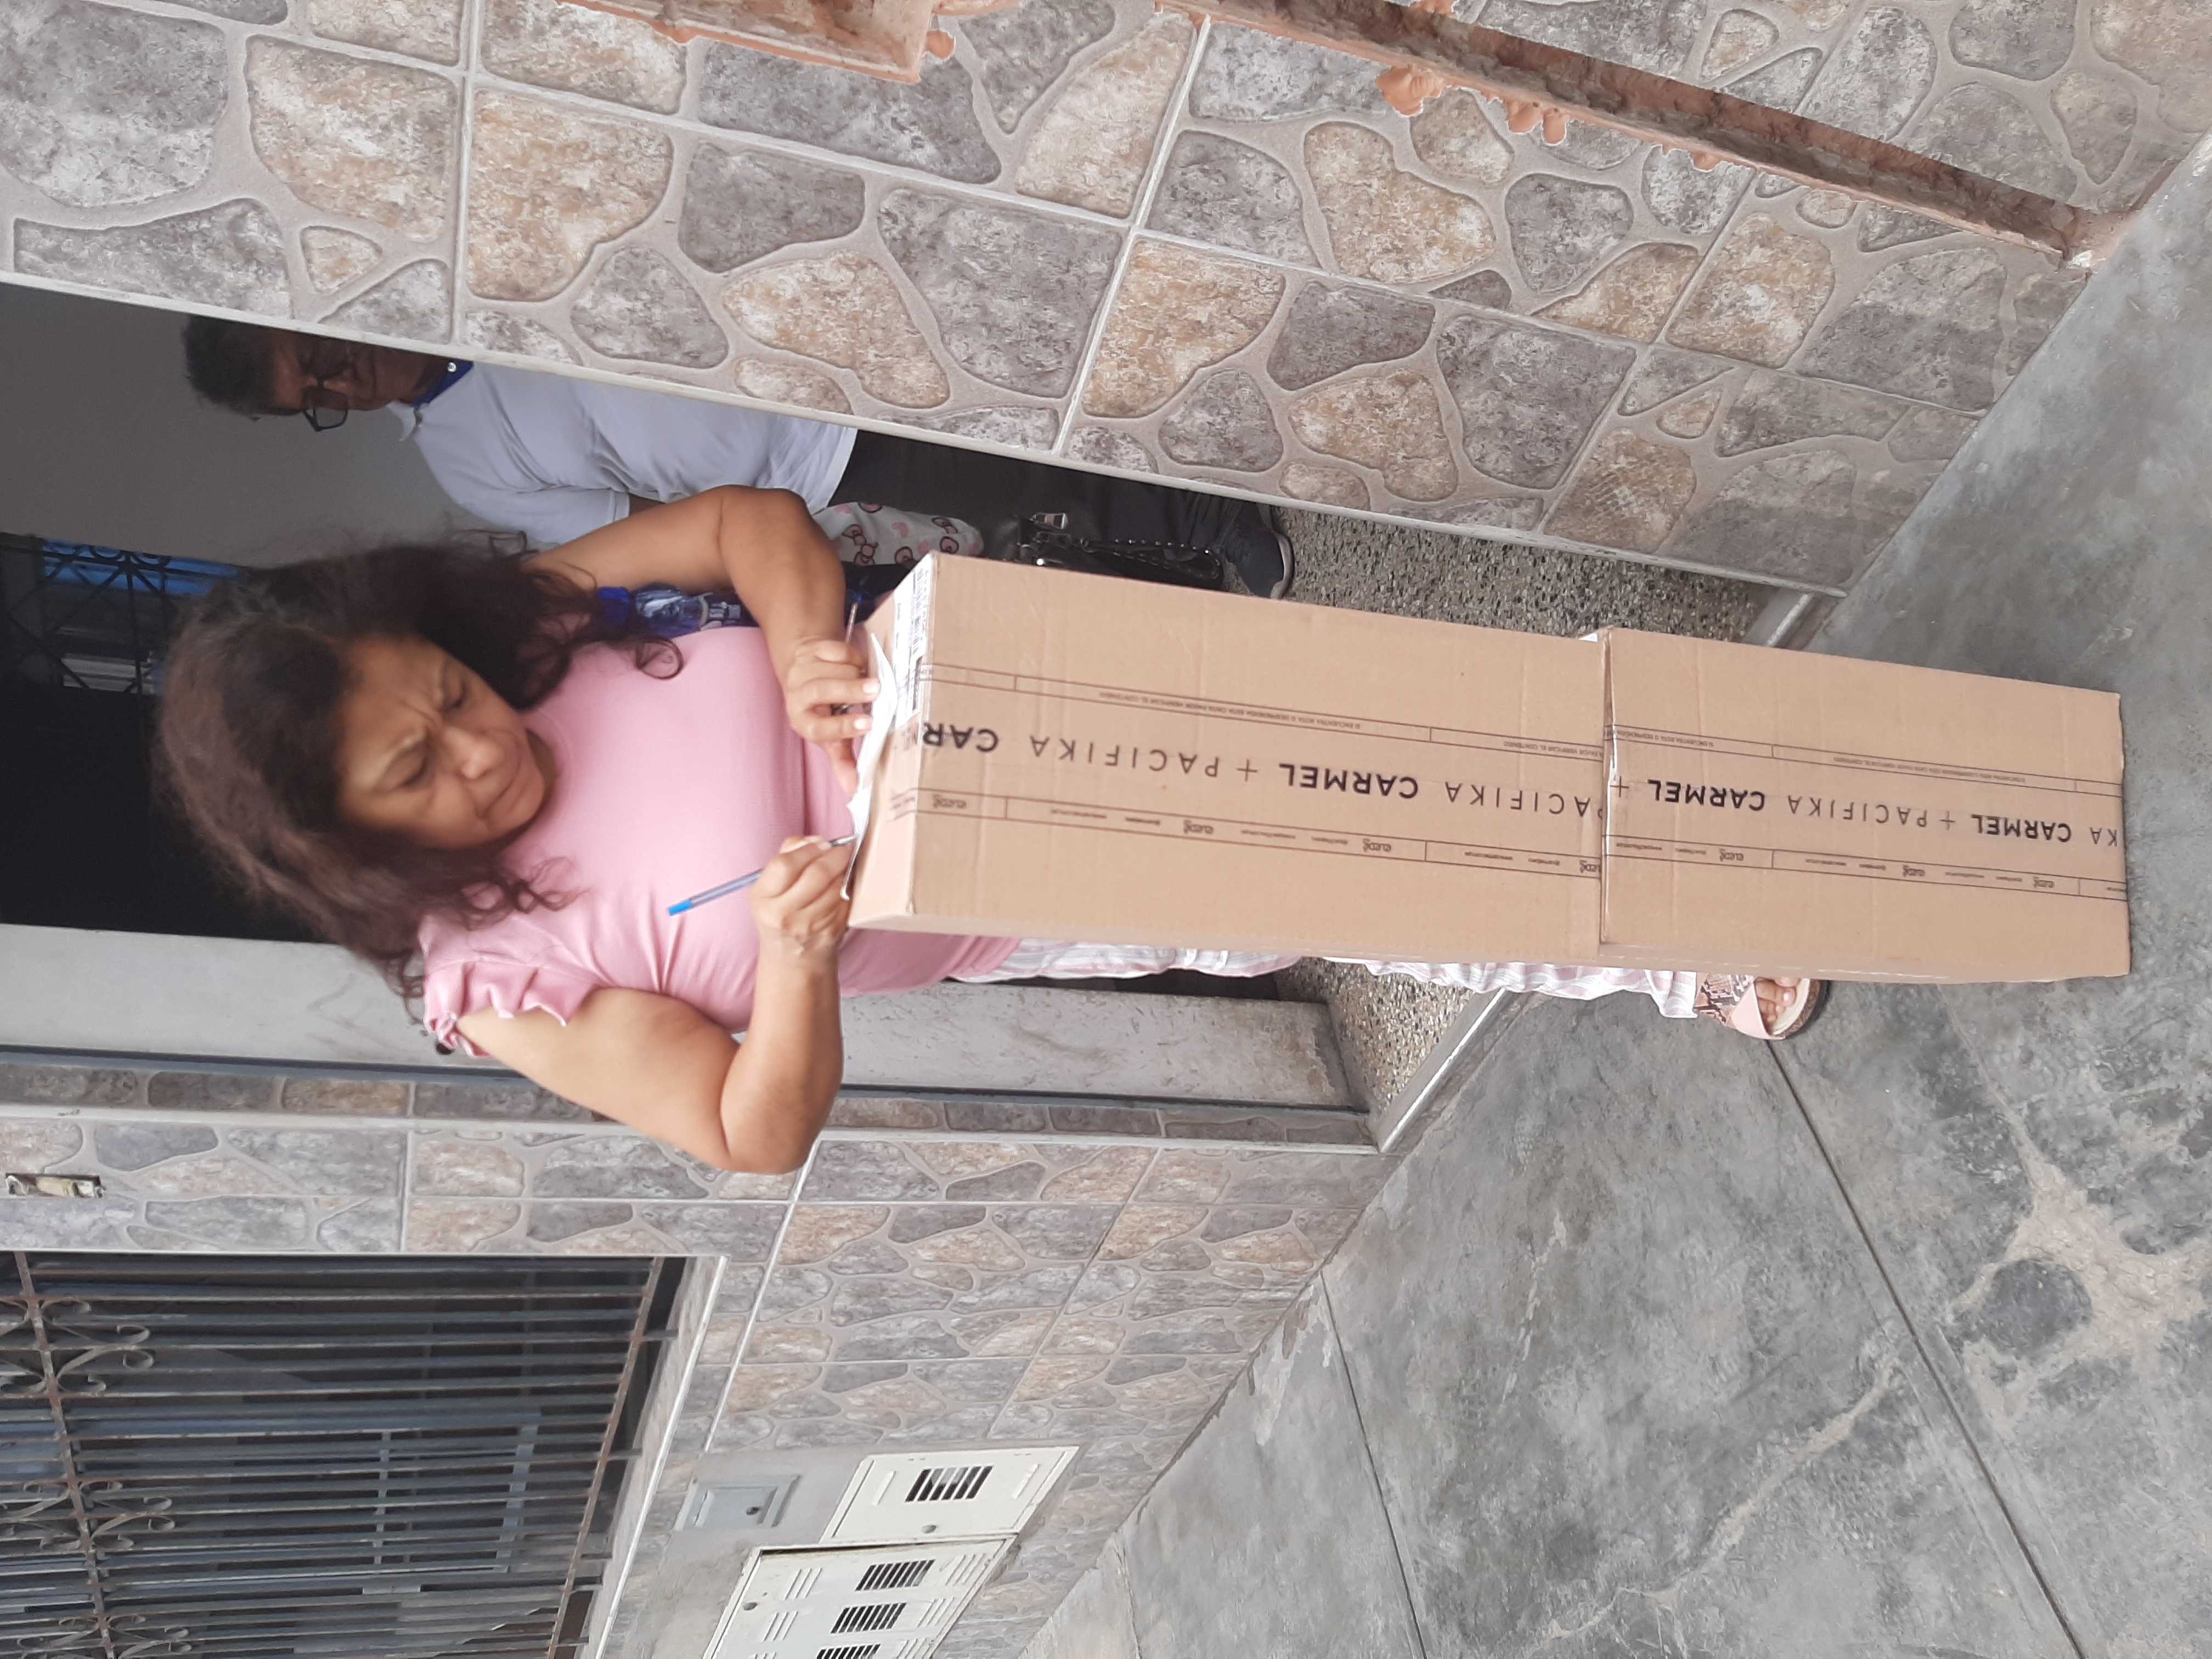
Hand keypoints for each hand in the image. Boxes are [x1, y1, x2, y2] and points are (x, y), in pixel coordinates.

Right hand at [750, 837, 852, 969]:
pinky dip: (849, 890)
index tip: (823, 843)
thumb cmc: (782, 914)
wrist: (792, 958)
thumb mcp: (770, 888)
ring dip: (845, 872)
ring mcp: (808, 926)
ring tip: (844, 867)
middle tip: (843, 850)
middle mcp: (782, 915)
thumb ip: (788, 855)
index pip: (786, 864)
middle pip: (817, 874)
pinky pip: (846, 901)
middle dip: (835, 856)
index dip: (808, 849)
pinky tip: (844, 887)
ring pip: (836, 887)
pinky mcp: (830, 932)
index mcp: (763, 898)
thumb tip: (816, 840)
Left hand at [782, 636, 874, 795]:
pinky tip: (859, 664)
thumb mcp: (830, 736)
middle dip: (850, 690)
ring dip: (853, 673)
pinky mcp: (809, 650)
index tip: (868, 724)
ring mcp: (801, 670)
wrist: (802, 671)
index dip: (843, 727)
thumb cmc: (822, 709)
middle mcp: (797, 697)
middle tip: (876, 691)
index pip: (820, 728)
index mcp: (803, 722)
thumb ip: (843, 760)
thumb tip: (855, 790)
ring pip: (828, 669)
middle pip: (821, 691)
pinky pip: (832, 649)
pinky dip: (850, 655)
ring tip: (872, 680)